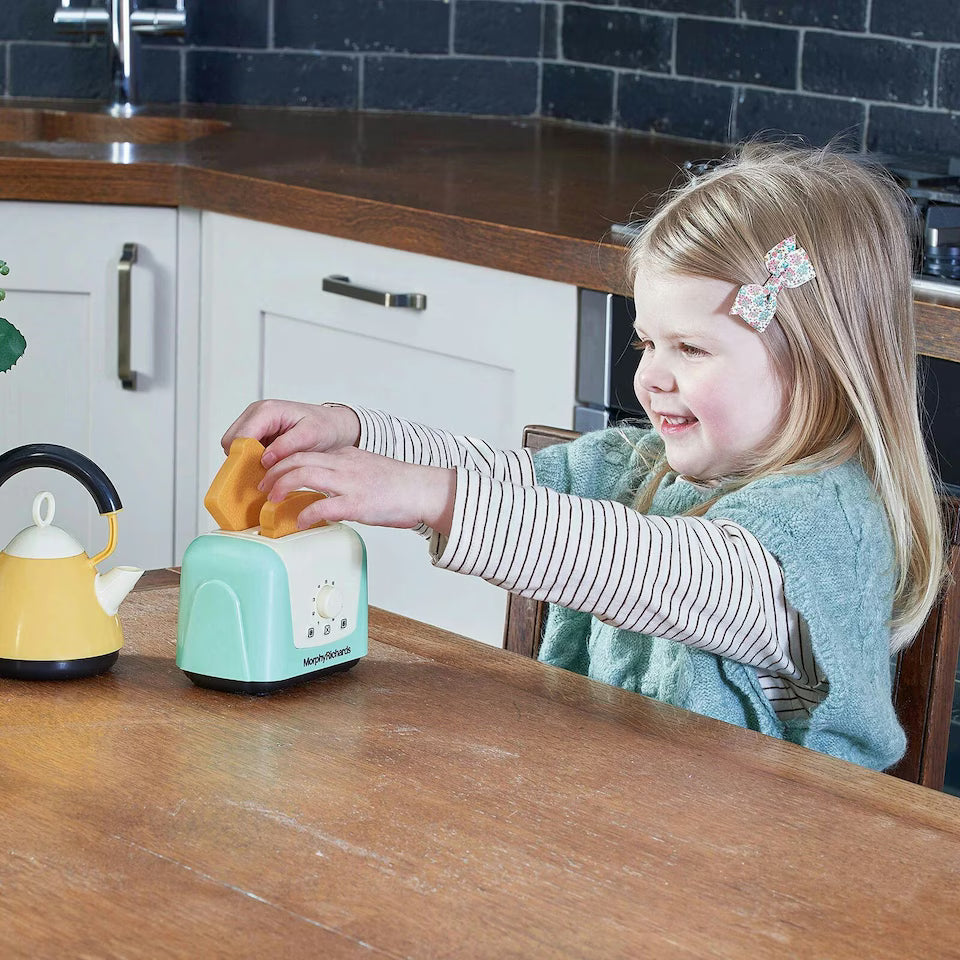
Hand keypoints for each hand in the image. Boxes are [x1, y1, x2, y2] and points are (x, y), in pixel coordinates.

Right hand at [221, 399, 360, 467]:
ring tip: (268, 472)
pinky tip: (269, 469)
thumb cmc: (325, 426)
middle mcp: (256, 415)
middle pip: (232, 442)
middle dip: (242, 460)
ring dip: (247, 462)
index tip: (254, 473)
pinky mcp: (259, 435)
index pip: (240, 435)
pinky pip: (245, 451)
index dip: (243, 456)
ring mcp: (256, 425)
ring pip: (235, 447)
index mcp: (266, 411)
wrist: (335, 426)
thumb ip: (286, 445)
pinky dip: (253, 461)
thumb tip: (265, 458)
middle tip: (262, 475)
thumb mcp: (310, 435)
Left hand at [260, 447, 456, 535]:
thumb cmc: (399, 485)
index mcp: (345, 456)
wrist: (424, 490)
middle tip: (262, 487)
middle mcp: (343, 465)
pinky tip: (300, 522)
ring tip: (271, 501)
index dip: (280, 460)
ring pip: (302, 475)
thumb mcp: (366, 470)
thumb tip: (323, 489)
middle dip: (272, 472)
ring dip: (280, 487)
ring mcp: (349, 483)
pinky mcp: (357, 503)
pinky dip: (305, 514)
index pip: (303, 450)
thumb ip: (343, 475)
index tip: (269, 472)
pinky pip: (322, 506)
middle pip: (296, 458)